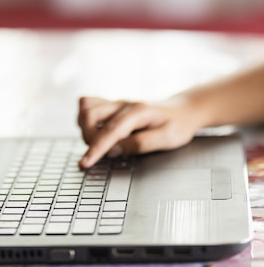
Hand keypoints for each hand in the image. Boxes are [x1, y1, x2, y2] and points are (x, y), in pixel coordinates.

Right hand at [77, 95, 200, 167]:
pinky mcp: (112, 105)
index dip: (96, 148)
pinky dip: (84, 118)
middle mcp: (123, 104)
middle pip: (91, 114)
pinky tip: (96, 130)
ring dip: (85, 128)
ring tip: (99, 142)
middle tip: (102, 153)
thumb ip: (140, 144)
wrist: (181, 111)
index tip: (85, 163)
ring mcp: (116, 103)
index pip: (111, 130)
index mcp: (139, 111)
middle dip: (89, 138)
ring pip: (86, 107)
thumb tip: (114, 150)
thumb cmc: (177, 125)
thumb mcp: (168, 139)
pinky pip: (88, 104)